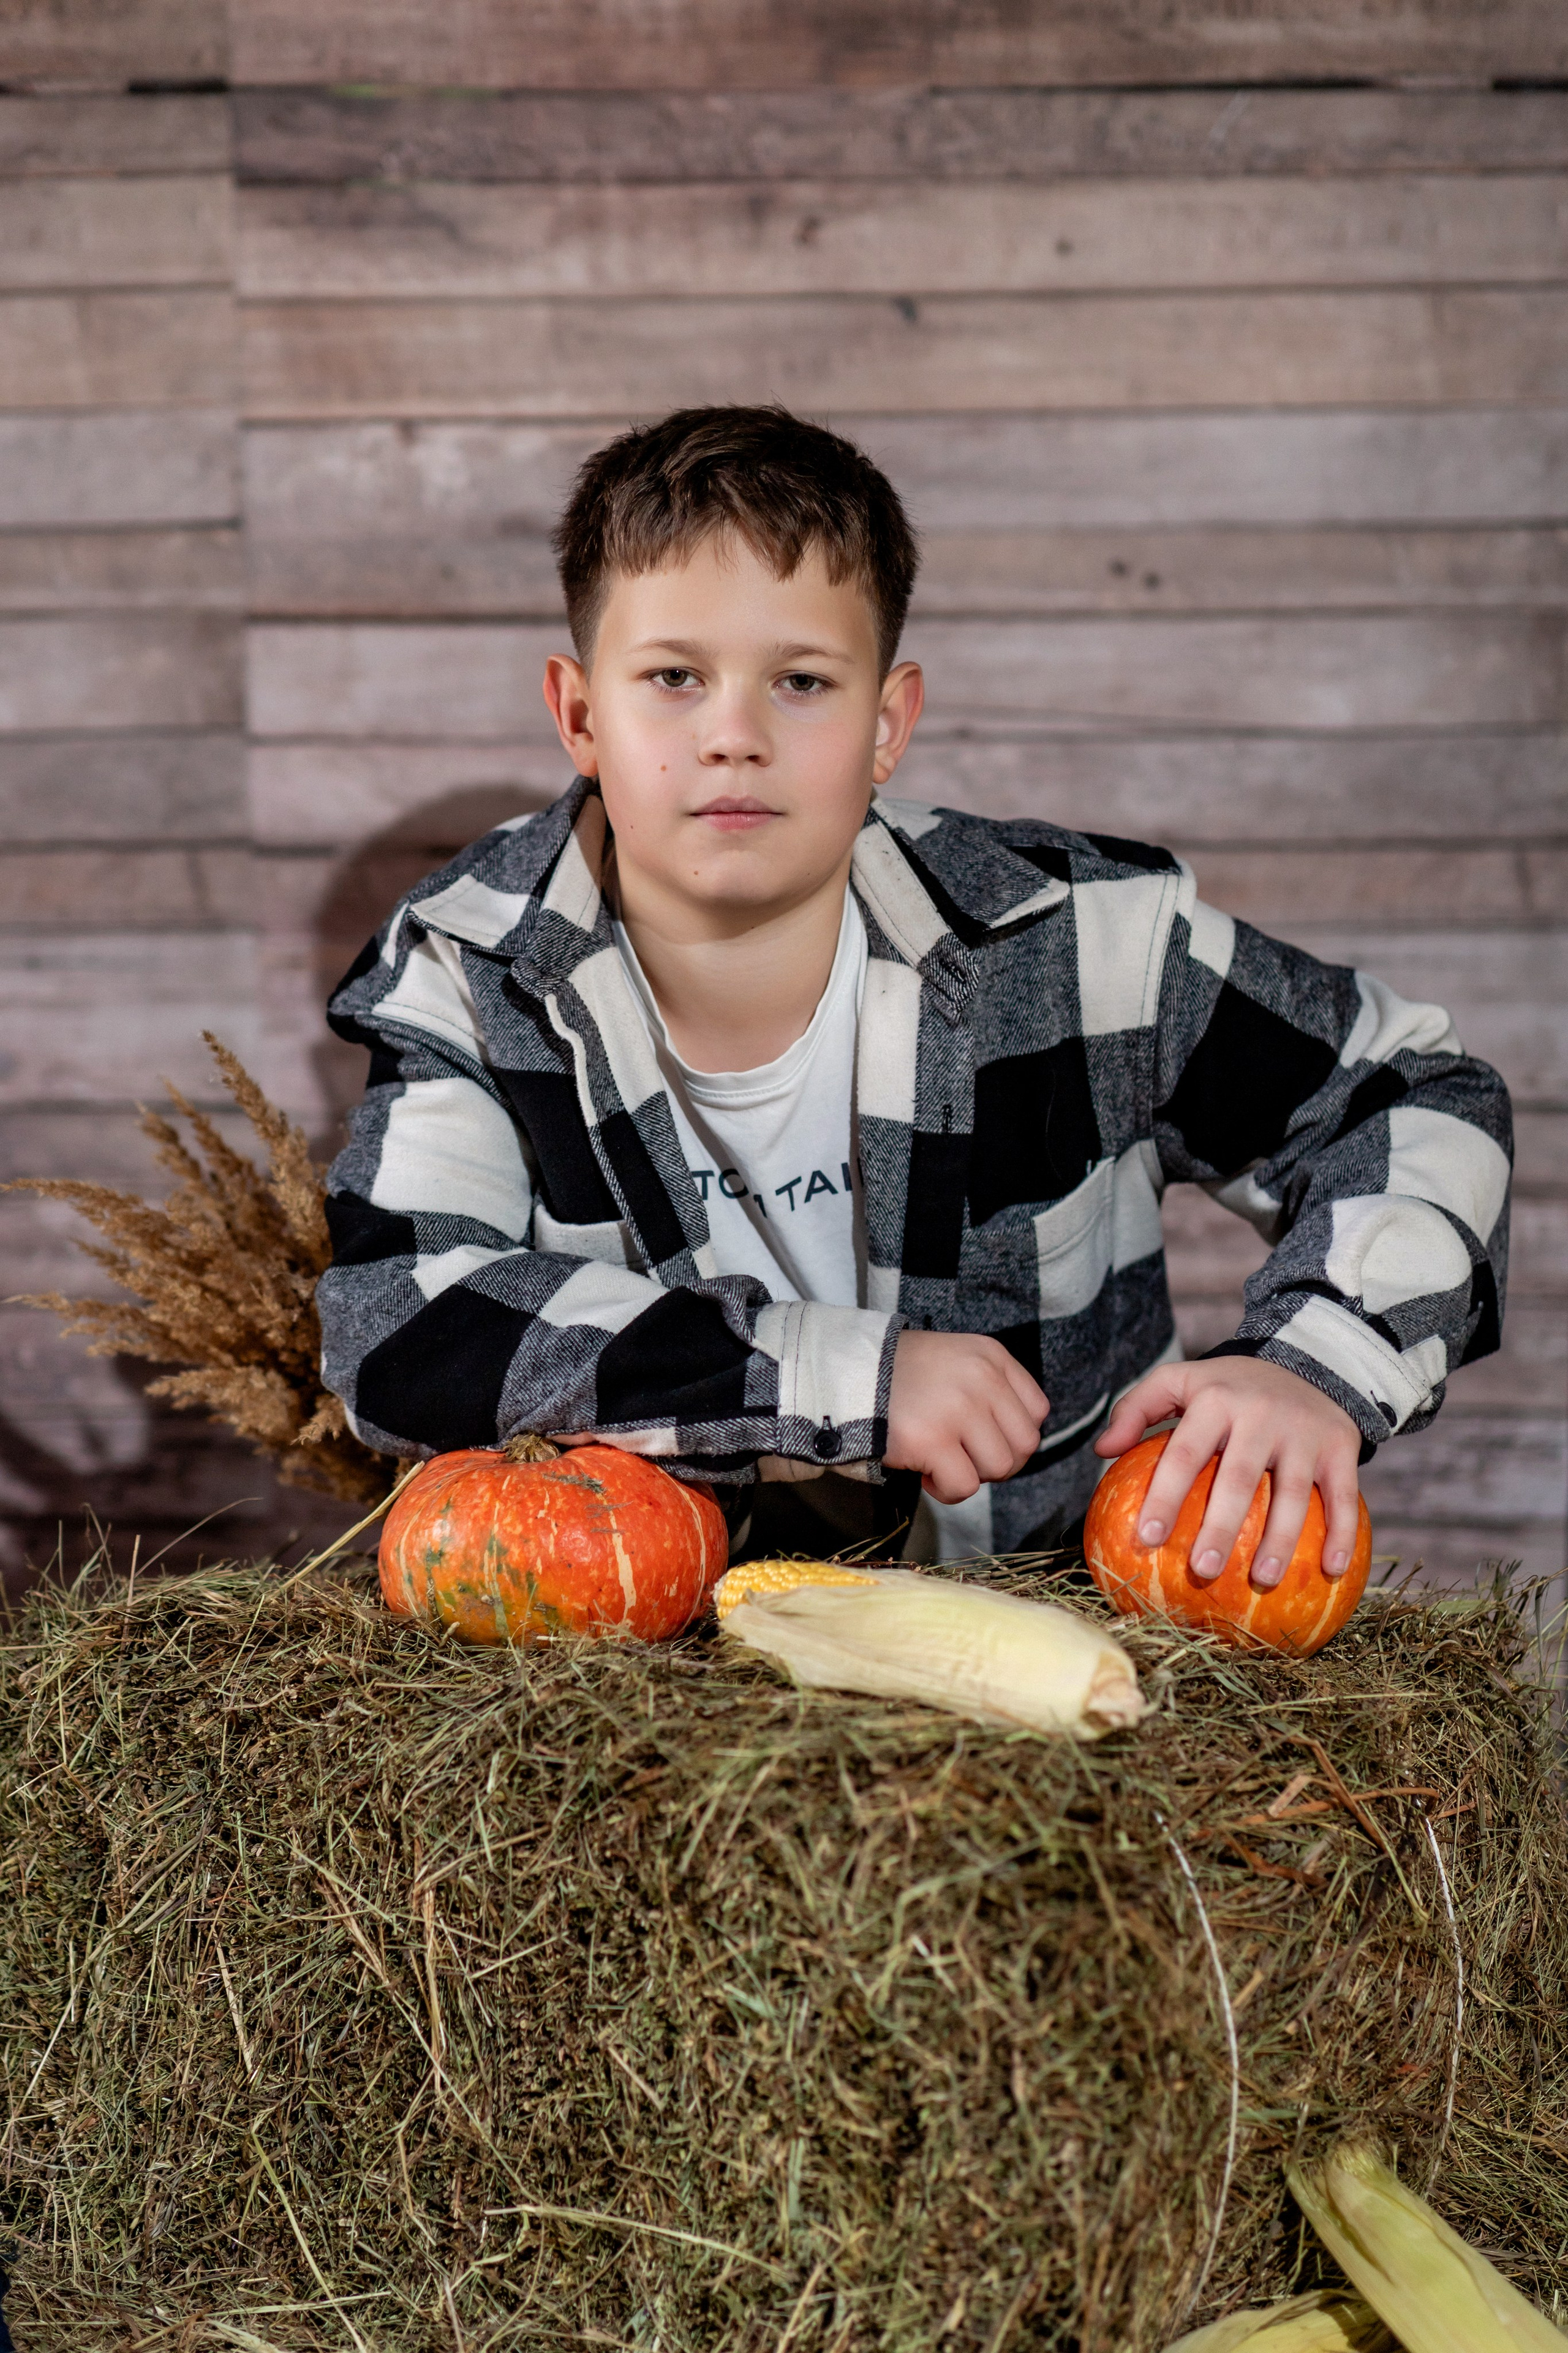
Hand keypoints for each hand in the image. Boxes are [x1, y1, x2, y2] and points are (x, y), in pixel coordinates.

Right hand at [886, 1330, 1047, 1504]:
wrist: (843, 1374)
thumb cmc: (899, 1376)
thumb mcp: (955, 1362)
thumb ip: (989, 1391)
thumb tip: (1011, 1445)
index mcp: (991, 1356)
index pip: (1037, 1411)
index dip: (1011, 1435)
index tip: (981, 1437)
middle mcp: (982, 1378)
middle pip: (1025, 1444)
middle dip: (996, 1461)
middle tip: (962, 1456)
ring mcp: (958, 1408)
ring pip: (999, 1468)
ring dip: (971, 1475)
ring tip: (940, 1461)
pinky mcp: (932, 1440)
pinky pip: (964, 1487)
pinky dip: (947, 1490)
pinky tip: (924, 1472)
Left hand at [1093, 1357, 1361, 1591]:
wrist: (1308, 1362)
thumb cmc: (1229, 1387)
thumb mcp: (1180, 1380)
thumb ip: (1137, 1409)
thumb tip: (1102, 1450)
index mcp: (1215, 1401)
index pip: (1184, 1454)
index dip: (1165, 1497)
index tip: (1147, 1540)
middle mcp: (1261, 1414)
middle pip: (1239, 1480)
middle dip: (1220, 1528)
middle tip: (1202, 1570)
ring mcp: (1304, 1432)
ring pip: (1294, 1494)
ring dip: (1281, 1542)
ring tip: (1262, 1581)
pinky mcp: (1341, 1446)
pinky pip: (1344, 1495)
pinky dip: (1342, 1533)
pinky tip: (1331, 1569)